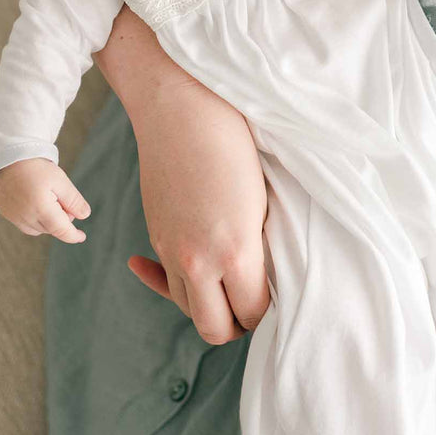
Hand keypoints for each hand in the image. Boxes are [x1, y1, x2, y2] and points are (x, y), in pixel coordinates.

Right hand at [0, 156, 91, 243]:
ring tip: (47, 198)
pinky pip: (25, 224)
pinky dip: (34, 219)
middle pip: (51, 229)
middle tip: (61, 198)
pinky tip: (35, 202)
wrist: (11, 157)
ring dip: (47, 221)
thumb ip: (74, 200)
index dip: (73, 235)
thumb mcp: (61, 181)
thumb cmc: (38, 168)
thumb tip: (84, 215)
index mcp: (41, 208)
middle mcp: (25, 216)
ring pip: (38, 229)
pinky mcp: (6, 213)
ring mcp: (13, 216)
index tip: (81, 236)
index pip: (61, 230)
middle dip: (60, 219)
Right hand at [126, 80, 271, 346]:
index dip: (269, 311)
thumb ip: (262, 248)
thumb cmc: (235, 142)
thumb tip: (265, 277)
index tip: (279, 291)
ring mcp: (172, 250)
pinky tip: (171, 278)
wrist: (183, 106)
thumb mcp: (264, 201)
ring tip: (225, 286)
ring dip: (207, 305)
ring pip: (188, 307)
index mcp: (236, 252)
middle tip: (254, 302)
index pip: (253, 314)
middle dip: (237, 323)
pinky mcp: (156, 234)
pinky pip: (165, 278)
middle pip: (215, 328)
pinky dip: (170, 285)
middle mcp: (198, 261)